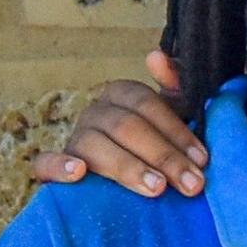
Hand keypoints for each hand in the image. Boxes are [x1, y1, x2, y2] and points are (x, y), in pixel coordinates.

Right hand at [30, 51, 207, 197]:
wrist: (114, 188)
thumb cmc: (149, 151)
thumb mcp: (168, 120)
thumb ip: (174, 90)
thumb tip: (156, 57)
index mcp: (121, 94)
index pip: (147, 103)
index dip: (176, 130)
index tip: (201, 160)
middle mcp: (94, 112)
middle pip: (126, 126)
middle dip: (163, 156)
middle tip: (191, 185)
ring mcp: (72, 139)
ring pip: (93, 145)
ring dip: (127, 167)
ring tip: (156, 189)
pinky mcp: (49, 168)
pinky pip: (45, 162)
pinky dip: (60, 166)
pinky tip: (79, 174)